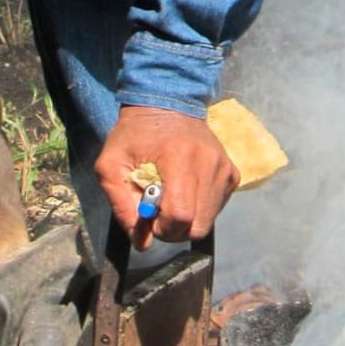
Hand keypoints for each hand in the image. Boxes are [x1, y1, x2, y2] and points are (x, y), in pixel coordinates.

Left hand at [94, 105, 239, 248]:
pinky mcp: (232, 173)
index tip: (150, 218)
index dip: (162, 228)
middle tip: (159, 213)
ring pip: (209, 220)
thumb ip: (121, 204)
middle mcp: (210, 164)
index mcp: (179, 159)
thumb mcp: (111, 164)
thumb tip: (142, 242)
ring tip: (171, 198)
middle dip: (174, 230)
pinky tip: (186, 191)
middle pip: (197, 225)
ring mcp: (225, 168)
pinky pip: (217, 207)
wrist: (168, 103)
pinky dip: (200, 208)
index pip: (180, 215)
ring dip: (188, 220)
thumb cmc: (135, 134)